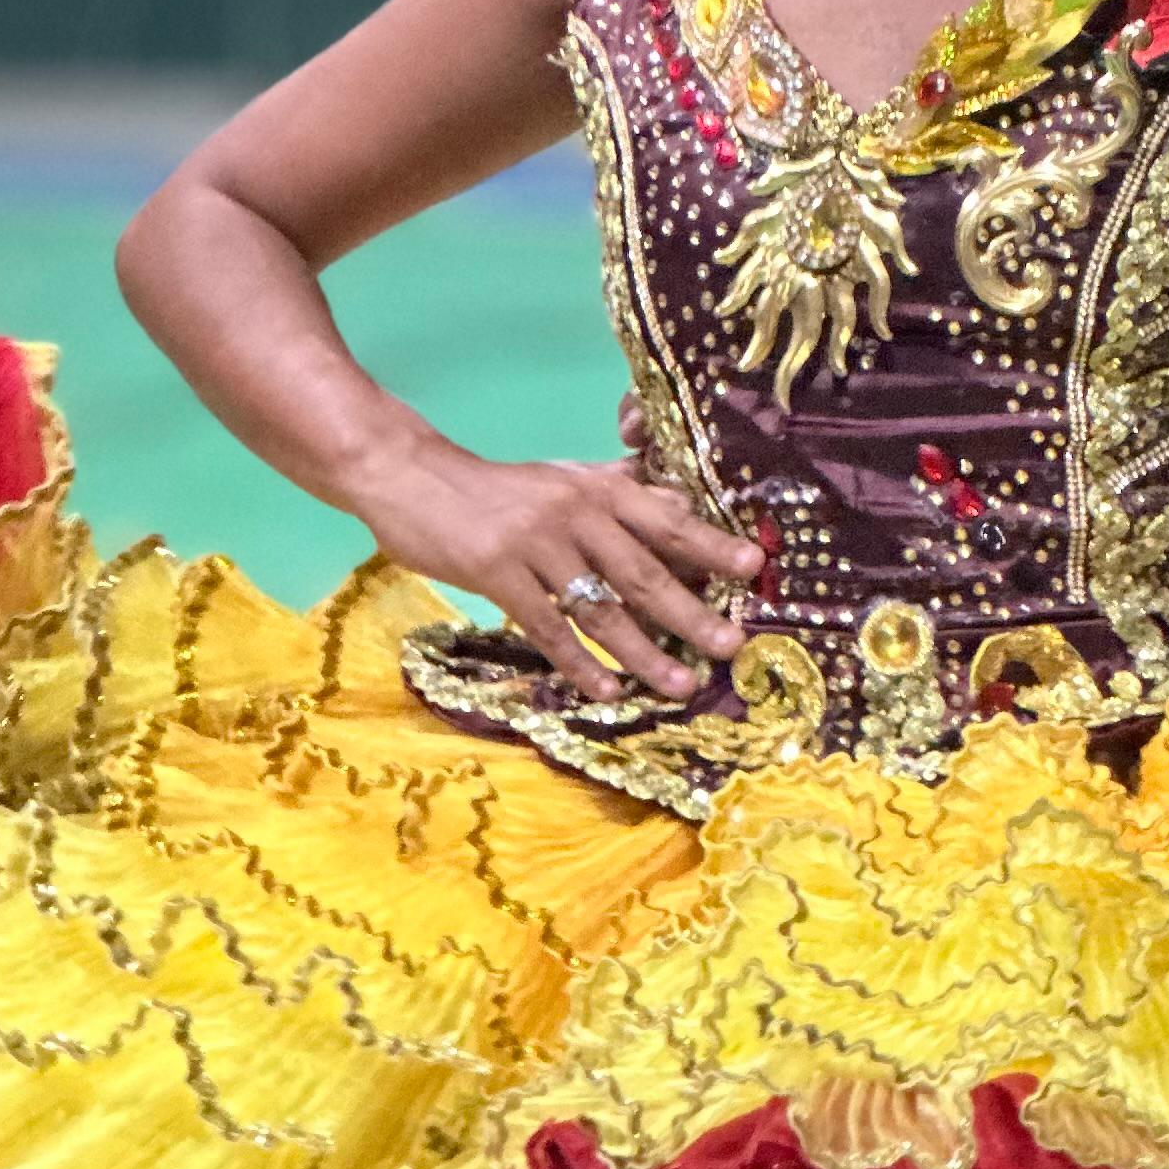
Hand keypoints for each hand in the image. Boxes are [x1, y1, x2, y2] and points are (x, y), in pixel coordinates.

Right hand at [354, 440, 764, 702]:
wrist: (414, 477)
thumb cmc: (500, 486)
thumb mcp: (565, 479)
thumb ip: (620, 492)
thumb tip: (681, 502)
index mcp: (598, 490)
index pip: (664, 520)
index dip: (710, 543)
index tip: (754, 566)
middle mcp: (575, 515)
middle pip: (643, 572)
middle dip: (692, 612)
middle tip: (732, 645)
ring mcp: (535, 546)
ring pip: (600, 608)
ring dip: (644, 652)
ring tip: (681, 685)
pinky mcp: (497, 574)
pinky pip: (547, 627)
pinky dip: (579, 663)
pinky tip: (606, 691)